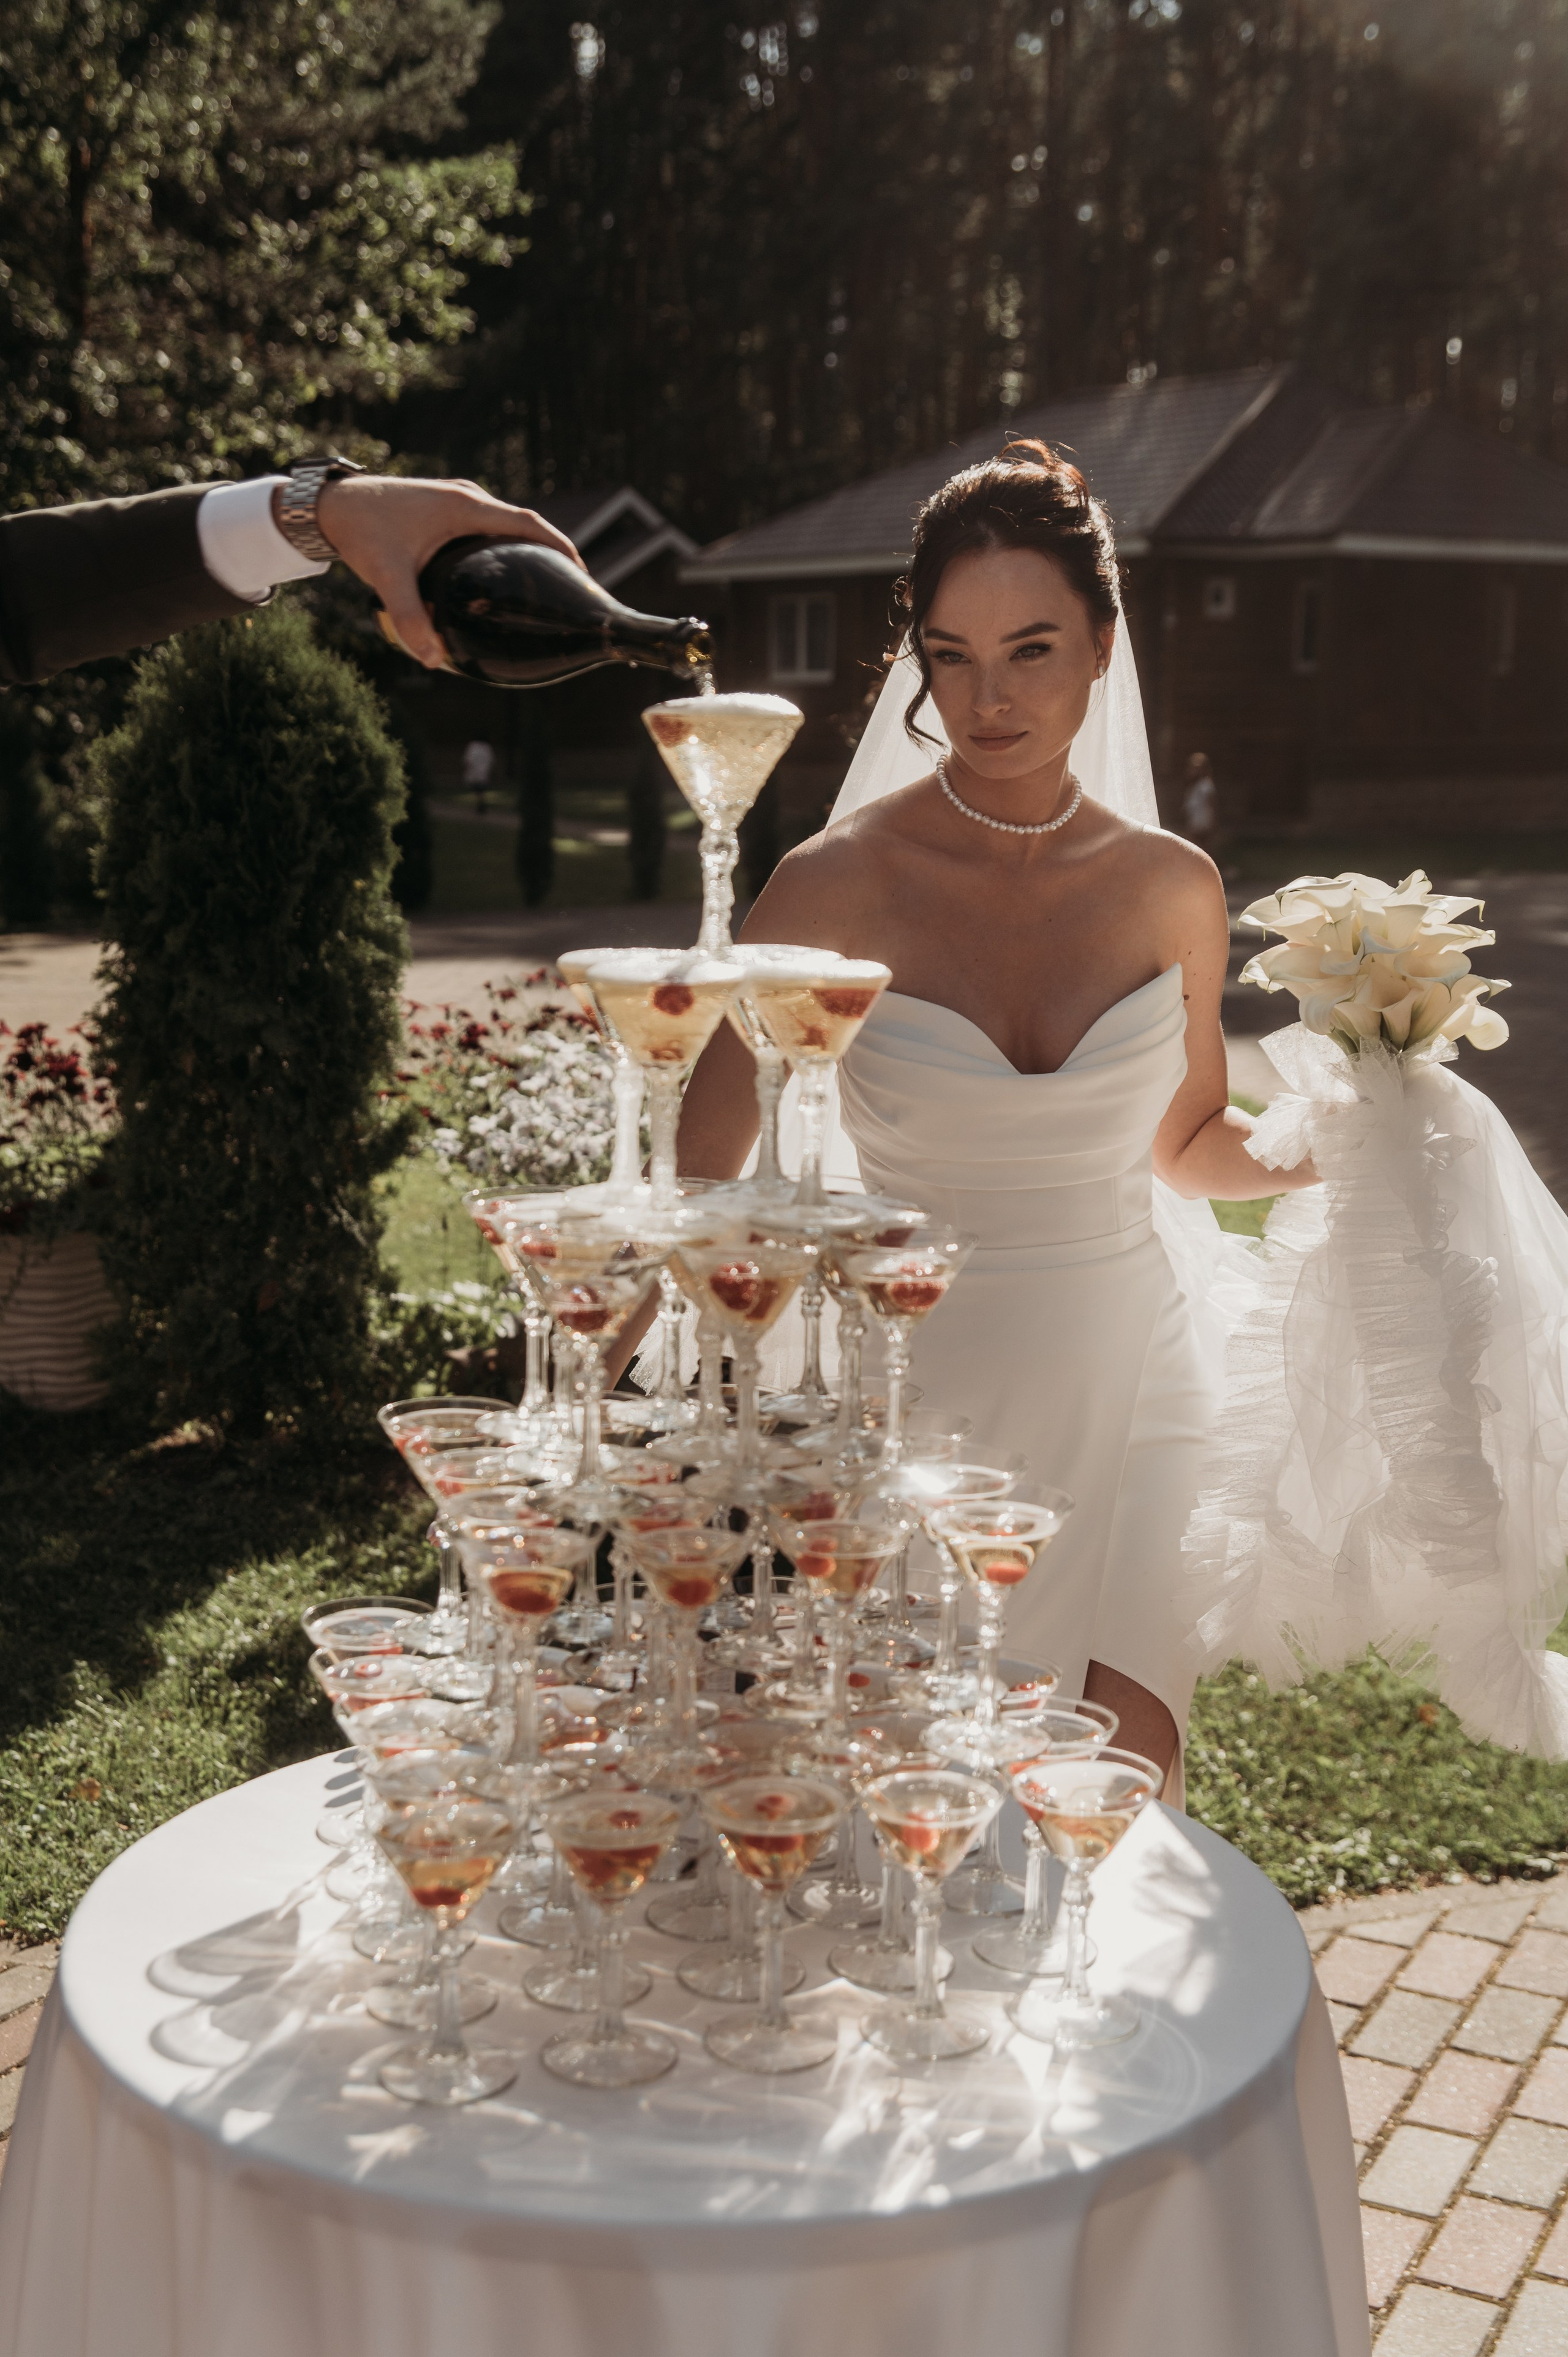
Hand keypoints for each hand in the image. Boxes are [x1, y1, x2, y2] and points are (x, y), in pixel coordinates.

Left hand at [303, 475, 586, 669]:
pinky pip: (486, 526)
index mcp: (464, 506)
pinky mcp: (444, 507)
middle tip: (566, 587)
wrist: (330, 504)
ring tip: (540, 583)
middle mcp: (466, 497)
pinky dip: (502, 546)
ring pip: (504, 524)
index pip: (529, 523)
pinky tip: (498, 574)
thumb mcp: (388, 576)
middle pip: (523, 524)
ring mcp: (456, 500)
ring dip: (525, 548)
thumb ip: (410, 616)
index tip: (581, 573)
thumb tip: (432, 659)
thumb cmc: (362, 531)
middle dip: (549, 552)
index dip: (560, 546)